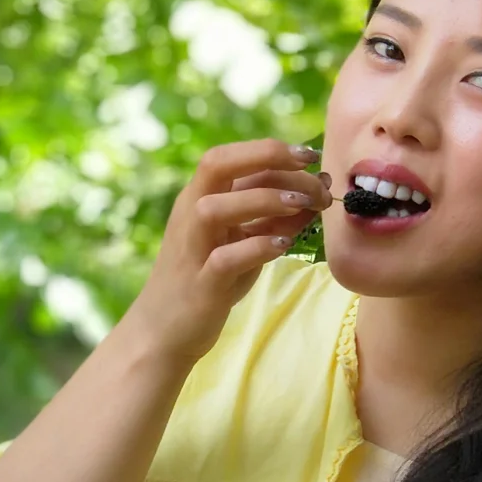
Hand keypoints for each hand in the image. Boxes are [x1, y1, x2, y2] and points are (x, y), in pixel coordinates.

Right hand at [128, 139, 331, 361]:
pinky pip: (223, 259)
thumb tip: (317, 191)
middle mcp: (189, 216)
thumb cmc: (209, 282)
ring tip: (302, 205)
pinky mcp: (200, 284)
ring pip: (214, 207)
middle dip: (270, 160)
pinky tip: (284, 246)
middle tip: (316, 183)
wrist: (164, 331)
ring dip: (263, 200)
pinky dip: (256, 248)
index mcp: (198, 199)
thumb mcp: (245, 243)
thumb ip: (275, 219)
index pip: (229, 157)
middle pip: (217, 165)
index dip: (270, 150)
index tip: (310, 156)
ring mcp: (191, 249)